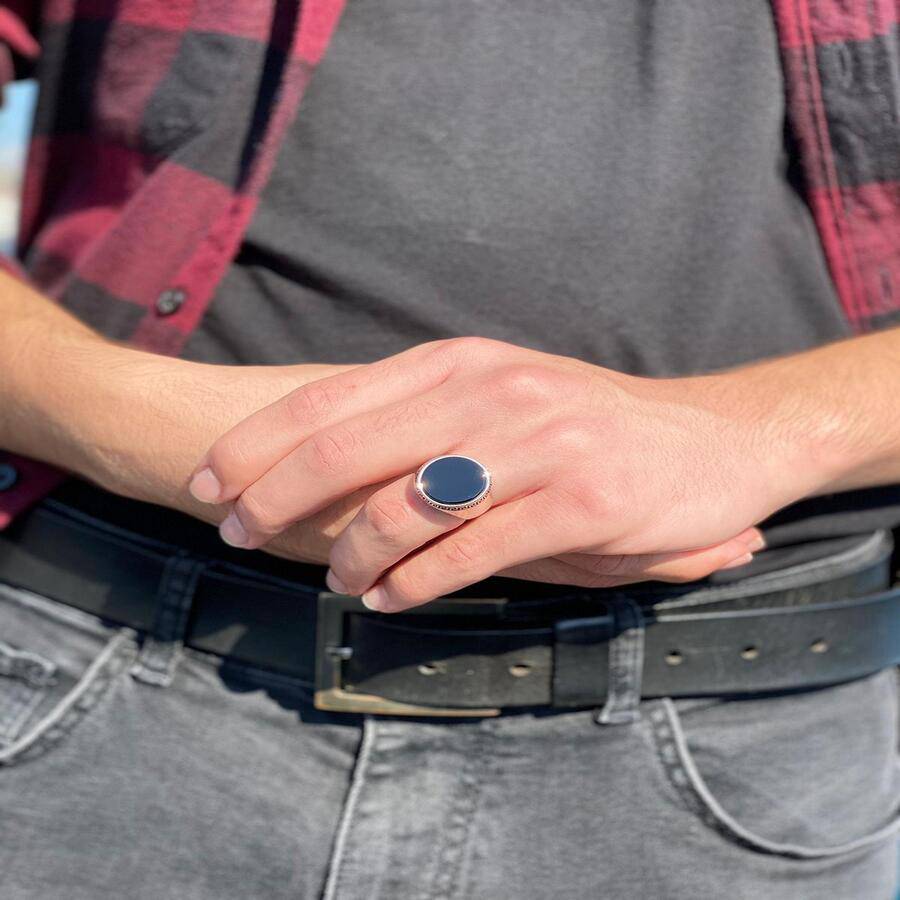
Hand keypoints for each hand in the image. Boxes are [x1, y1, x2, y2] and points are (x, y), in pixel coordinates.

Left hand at [189, 336, 819, 610]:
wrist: (714, 437)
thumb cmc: (591, 422)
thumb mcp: (501, 393)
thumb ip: (424, 415)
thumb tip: (327, 457)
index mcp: (460, 362)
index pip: (329, 398)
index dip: (256, 443)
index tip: (209, 483)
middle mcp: (490, 392)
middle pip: (345, 450)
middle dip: (272, 498)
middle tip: (237, 535)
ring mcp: (536, 446)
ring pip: (404, 508)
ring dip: (351, 555)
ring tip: (339, 581)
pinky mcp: (578, 504)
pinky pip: (469, 554)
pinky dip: (416, 585)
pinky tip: (391, 599)